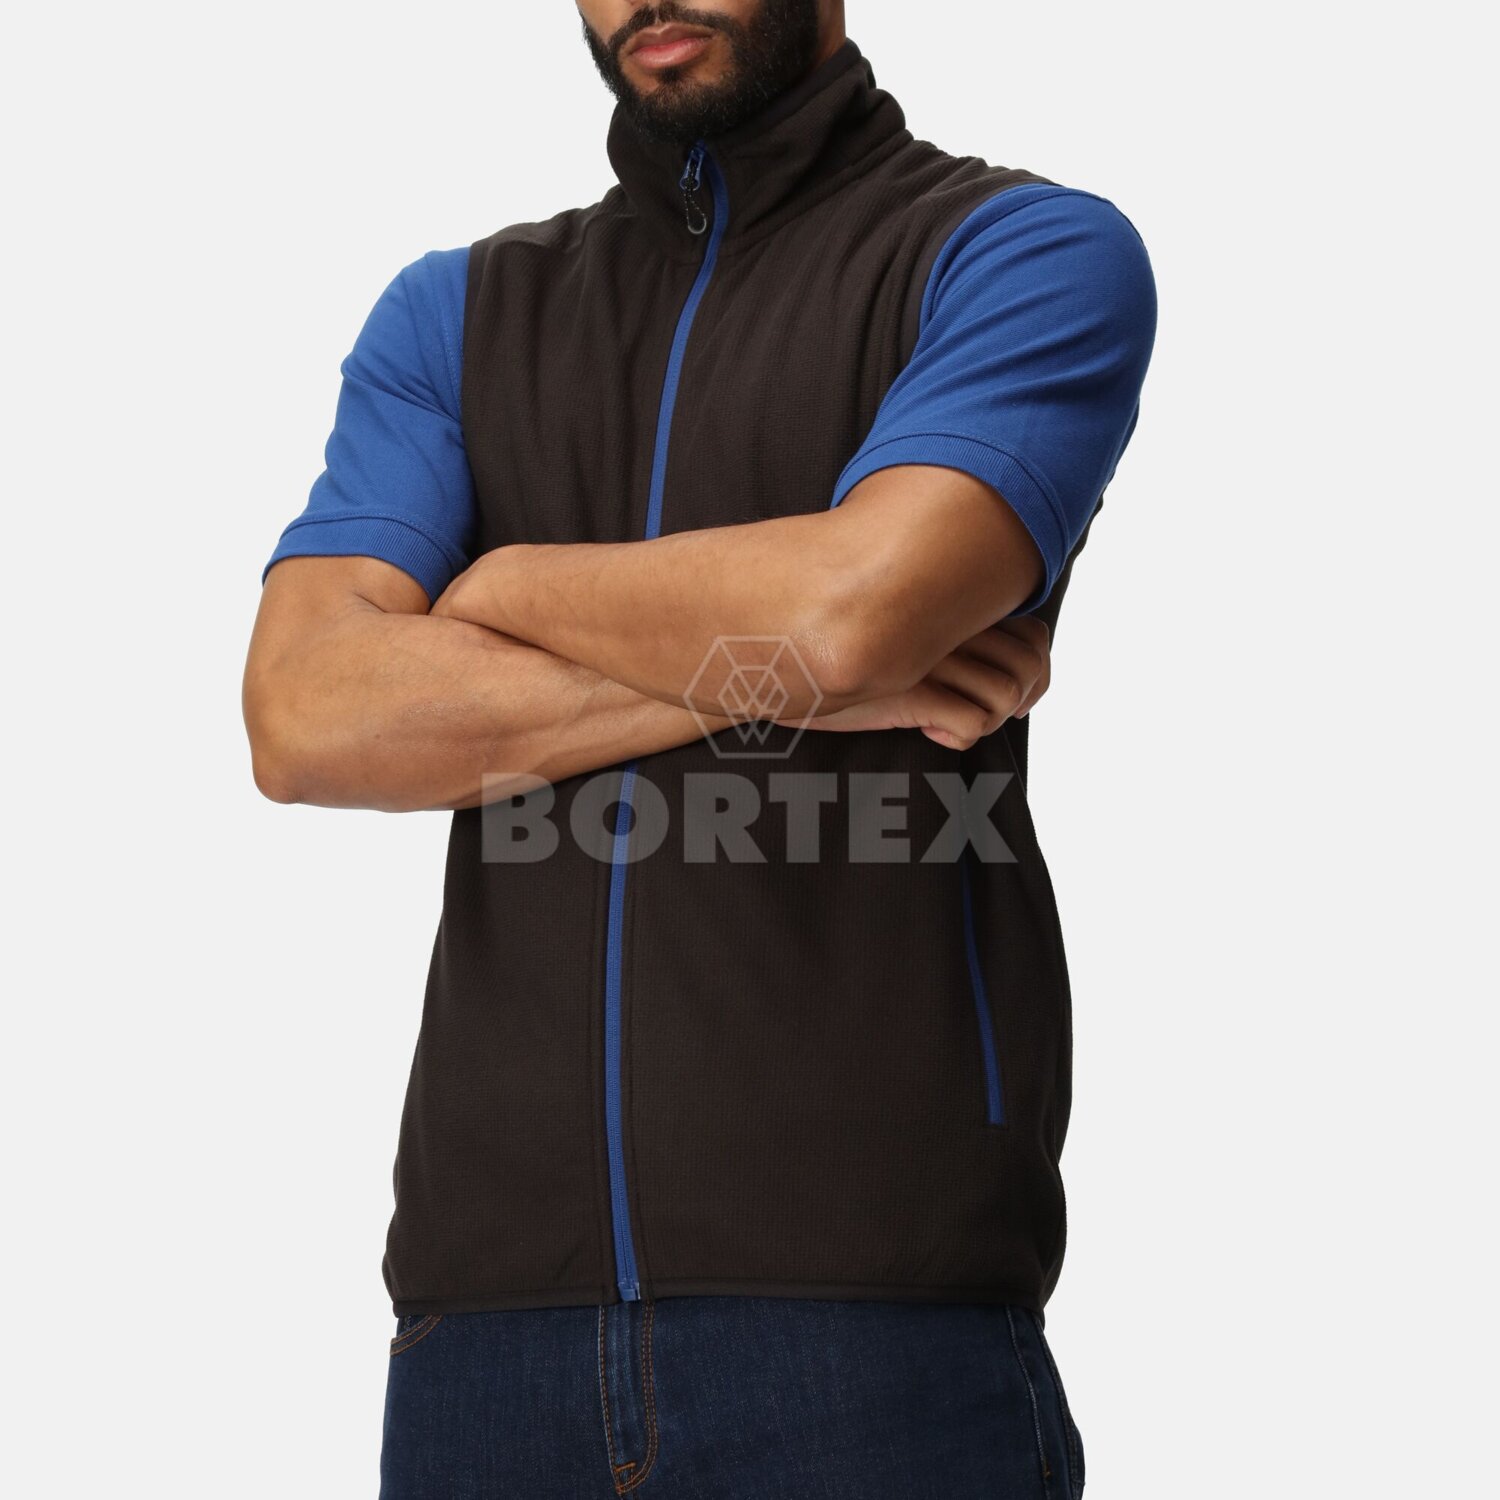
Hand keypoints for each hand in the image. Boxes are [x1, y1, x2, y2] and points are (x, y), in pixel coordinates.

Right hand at [790, 616, 1050, 750]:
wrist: (775, 652)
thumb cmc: (837, 644)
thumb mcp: (896, 628)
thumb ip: (936, 630)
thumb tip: (978, 664)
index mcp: (954, 604)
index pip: (1035, 632)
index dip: (1037, 667)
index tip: (1013, 692)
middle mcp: (949, 625)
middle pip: (1030, 664)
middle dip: (1023, 698)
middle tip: (989, 713)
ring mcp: (930, 656)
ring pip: (1005, 694)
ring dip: (988, 719)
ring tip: (952, 723)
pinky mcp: (908, 690)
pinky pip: (970, 722)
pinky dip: (961, 736)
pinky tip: (929, 732)